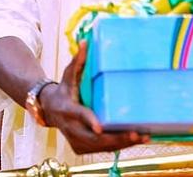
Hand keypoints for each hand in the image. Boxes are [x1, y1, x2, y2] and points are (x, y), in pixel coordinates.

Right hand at [39, 40, 148, 154]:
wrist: (49, 109)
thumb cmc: (64, 89)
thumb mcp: (68, 74)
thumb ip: (78, 60)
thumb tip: (85, 42)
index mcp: (68, 108)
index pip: (79, 115)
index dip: (89, 121)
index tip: (99, 128)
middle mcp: (70, 127)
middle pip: (93, 138)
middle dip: (116, 138)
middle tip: (137, 134)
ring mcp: (74, 139)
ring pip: (99, 147)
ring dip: (121, 144)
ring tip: (143, 138)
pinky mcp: (80, 147)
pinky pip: (100, 150)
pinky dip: (117, 147)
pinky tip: (135, 141)